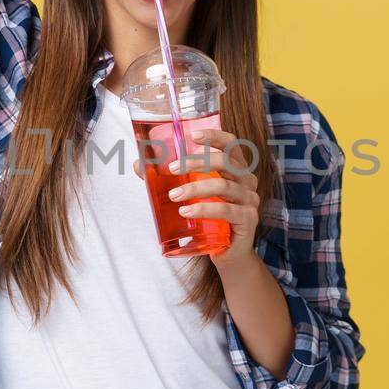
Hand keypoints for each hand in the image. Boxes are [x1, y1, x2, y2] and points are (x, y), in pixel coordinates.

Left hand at [133, 128, 260, 270]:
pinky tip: (186, 212)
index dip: (214, 136)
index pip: (231, 144)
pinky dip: (204, 209)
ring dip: (195, 188)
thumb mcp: (193, 195)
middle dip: (196, 163)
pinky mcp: (248, 219)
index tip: (193, 135)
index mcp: (237, 169)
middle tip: (172, 169)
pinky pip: (226, 210)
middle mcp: (247, 180)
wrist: (229, 253)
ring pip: (223, 186)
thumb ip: (170, 180)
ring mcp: (250, 200)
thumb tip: (138, 165)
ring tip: (173, 196)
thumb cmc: (211, 219)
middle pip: (225, 162)